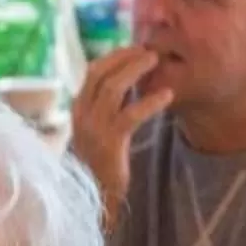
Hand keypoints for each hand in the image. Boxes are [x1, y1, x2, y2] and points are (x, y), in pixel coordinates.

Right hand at [70, 48, 172, 225]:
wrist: (94, 198)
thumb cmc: (101, 163)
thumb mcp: (98, 130)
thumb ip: (107, 107)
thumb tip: (129, 81)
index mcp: (78, 108)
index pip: (93, 71)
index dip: (114, 55)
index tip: (135, 48)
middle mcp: (82, 114)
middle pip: (101, 74)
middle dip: (126, 57)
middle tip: (150, 51)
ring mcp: (93, 128)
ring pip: (112, 89)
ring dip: (135, 70)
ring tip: (156, 62)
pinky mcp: (109, 143)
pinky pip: (130, 115)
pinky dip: (150, 101)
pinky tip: (167, 95)